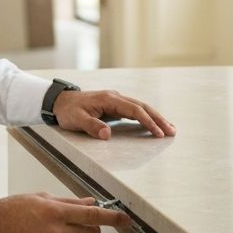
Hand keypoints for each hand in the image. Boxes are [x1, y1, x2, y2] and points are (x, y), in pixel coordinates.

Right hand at [0, 193, 128, 232]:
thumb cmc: (13, 210)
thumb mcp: (41, 198)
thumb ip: (68, 202)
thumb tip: (91, 203)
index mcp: (55, 212)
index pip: (93, 215)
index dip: (113, 218)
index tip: (125, 220)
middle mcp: (56, 232)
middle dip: (92, 230)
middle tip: (80, 225)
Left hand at [54, 89, 175, 139]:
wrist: (59, 100)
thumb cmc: (68, 110)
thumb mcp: (76, 119)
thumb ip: (91, 126)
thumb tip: (107, 134)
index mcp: (109, 99)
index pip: (134, 110)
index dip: (147, 121)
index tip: (158, 133)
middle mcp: (115, 97)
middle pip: (142, 106)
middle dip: (158, 118)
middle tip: (172, 131)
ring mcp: (115, 101)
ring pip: (140, 107)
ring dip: (155, 117)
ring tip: (170, 129)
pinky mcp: (114, 106)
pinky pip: (134, 111)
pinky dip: (146, 117)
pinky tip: (153, 125)